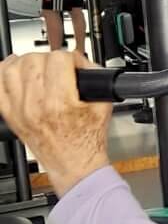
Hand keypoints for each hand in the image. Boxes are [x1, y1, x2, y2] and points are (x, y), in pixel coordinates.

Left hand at [0, 52, 111, 195]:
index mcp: (61, 104)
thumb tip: (83, 62)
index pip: (59, 60)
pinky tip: (14, 71)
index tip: (75, 65)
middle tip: (59, 69)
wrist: (74, 164)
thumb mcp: (102, 108)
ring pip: (13, 67)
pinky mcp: (10, 114)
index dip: (71, 58)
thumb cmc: (87, 142)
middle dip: (50, 59)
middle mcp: (37, 106)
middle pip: (35, 60)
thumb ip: (96, 80)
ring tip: (38, 68)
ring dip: (27, 63)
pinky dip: (3, 73)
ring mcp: (19, 110)